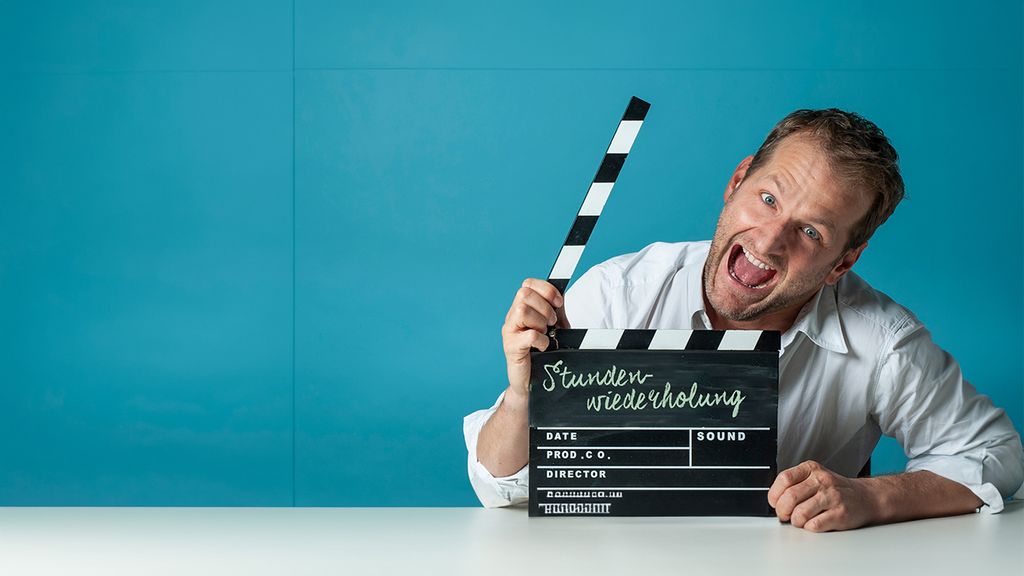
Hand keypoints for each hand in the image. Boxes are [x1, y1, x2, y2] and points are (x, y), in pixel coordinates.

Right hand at [501, 278, 567, 399]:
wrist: (533, 382)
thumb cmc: (543, 354)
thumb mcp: (554, 328)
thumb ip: (555, 311)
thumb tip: (561, 294)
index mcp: (522, 308)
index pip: (528, 284)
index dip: (546, 289)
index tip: (558, 302)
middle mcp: (512, 317)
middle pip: (524, 294)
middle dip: (544, 306)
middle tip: (551, 323)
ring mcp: (509, 332)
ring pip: (522, 310)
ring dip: (540, 322)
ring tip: (545, 334)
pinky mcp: (511, 347)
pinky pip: (528, 335)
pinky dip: (541, 340)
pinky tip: (543, 347)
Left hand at [767, 460, 878, 531]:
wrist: (867, 498)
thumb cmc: (836, 490)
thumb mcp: (815, 478)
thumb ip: (795, 484)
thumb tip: (774, 500)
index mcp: (811, 469)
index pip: (784, 479)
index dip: (774, 494)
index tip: (774, 503)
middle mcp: (822, 480)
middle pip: (790, 497)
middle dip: (782, 511)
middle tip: (785, 516)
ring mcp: (832, 497)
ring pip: (800, 513)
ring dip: (796, 521)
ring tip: (800, 520)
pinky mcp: (840, 514)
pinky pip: (814, 525)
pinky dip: (809, 528)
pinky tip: (814, 523)